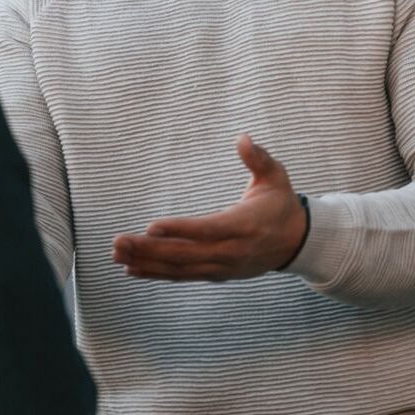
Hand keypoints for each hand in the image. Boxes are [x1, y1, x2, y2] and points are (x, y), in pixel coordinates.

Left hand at [112, 134, 306, 280]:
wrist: (297, 242)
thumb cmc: (280, 204)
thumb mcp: (276, 177)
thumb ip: (259, 158)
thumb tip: (243, 137)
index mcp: (244, 225)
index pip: (208, 230)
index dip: (180, 229)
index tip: (151, 225)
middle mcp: (231, 251)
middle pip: (185, 253)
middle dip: (149, 249)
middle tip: (118, 241)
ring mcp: (222, 267)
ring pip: (179, 268)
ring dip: (146, 262)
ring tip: (117, 254)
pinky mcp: (216, 274)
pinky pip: (182, 276)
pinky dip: (156, 273)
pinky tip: (131, 269)